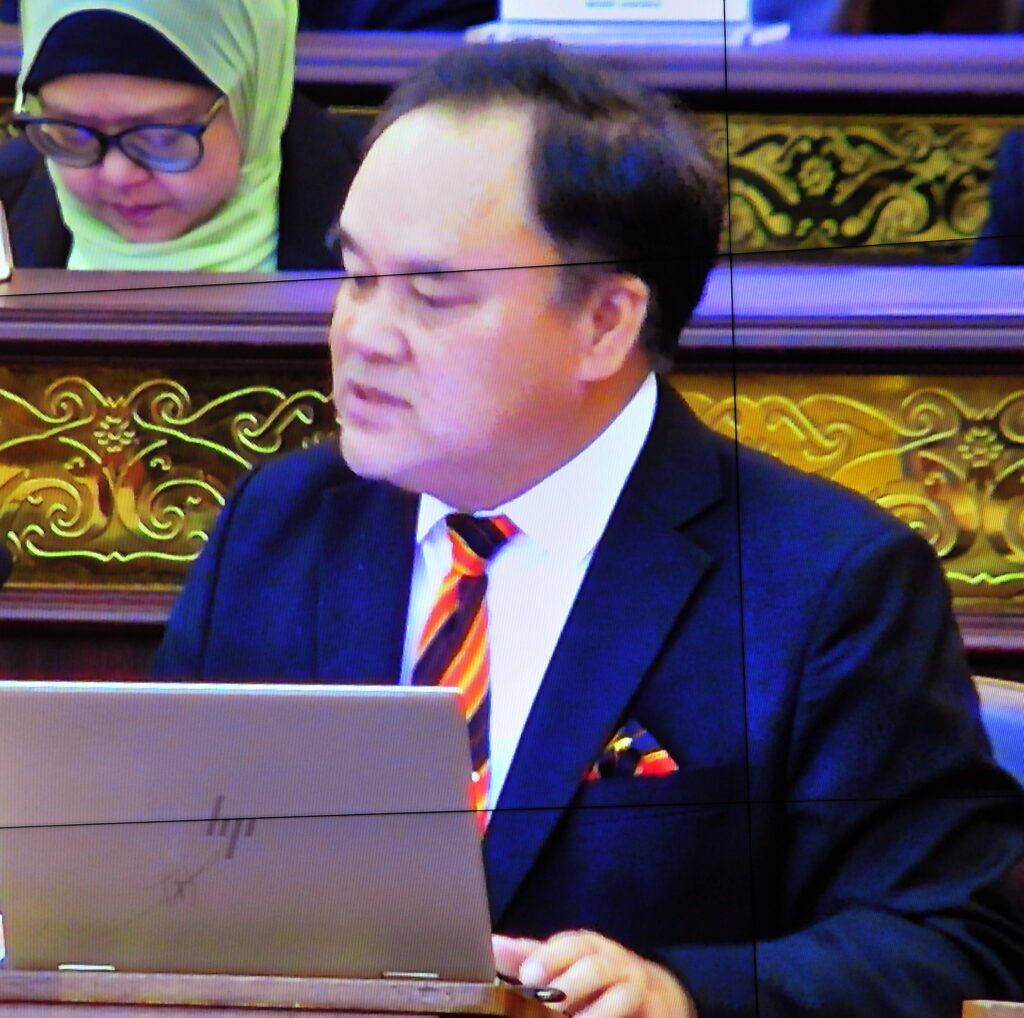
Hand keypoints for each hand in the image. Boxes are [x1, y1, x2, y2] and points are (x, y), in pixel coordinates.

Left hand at [493, 930, 696, 1017]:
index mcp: (589, 946)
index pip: (571, 945)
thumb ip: (528, 956)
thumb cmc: (595, 975)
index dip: (550, 958)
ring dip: (598, 1011)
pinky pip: (642, 1014)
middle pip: (594, 968)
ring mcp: (637, 987)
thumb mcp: (562, 961)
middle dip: (570, 985)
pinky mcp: (656, 1010)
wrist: (652, 991)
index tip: (528, 976)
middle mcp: (615, 962)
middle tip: (549, 1004)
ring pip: (621, 995)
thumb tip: (490, 944)